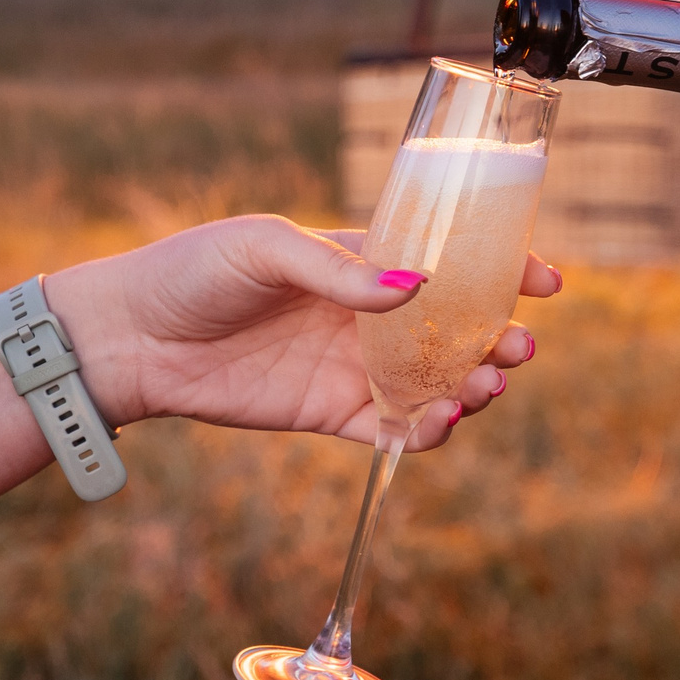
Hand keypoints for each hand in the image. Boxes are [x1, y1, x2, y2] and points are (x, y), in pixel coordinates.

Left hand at [50, 214, 560, 450]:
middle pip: (457, 330)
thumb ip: (339, 271)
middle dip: (500, 339)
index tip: (547, 280)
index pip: (449, 262)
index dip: (505, 270)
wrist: (131, 337)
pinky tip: (442, 422)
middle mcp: (367, 315)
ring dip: (473, 386)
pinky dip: (427, 431)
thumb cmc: (193, 272)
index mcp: (361, 260)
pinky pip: (394, 429)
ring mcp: (352, 367)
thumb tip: (415, 287)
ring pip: (436, 382)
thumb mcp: (265, 249)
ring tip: (485, 386)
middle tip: (519, 347)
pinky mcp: (329, 414)